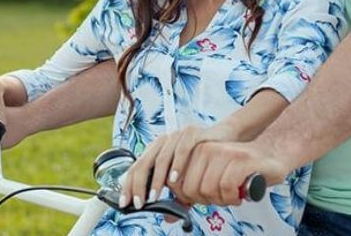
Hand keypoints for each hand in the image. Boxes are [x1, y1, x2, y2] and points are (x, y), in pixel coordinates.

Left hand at [120, 123, 236, 208]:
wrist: (225, 139)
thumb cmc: (203, 158)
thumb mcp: (187, 179)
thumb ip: (177, 195)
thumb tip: (167, 217)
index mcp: (157, 150)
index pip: (136, 167)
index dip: (128, 185)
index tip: (125, 203)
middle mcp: (163, 141)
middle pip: (143, 163)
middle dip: (138, 186)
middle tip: (139, 203)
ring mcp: (176, 136)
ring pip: (160, 158)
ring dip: (156, 180)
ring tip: (154, 196)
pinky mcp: (192, 133)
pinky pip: (181, 150)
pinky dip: (176, 166)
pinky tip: (174, 180)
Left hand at [175, 140, 288, 206]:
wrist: (271, 157)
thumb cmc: (241, 170)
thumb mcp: (211, 179)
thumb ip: (190, 195)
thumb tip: (168, 216)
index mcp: (195, 151)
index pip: (176, 184)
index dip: (190, 198)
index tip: (206, 196)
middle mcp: (206, 149)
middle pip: (191, 189)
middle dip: (206, 200)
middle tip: (221, 196)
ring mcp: (223, 152)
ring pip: (207, 189)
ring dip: (222, 200)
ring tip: (232, 193)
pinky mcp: (240, 159)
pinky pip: (226, 187)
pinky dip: (233, 197)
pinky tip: (239, 194)